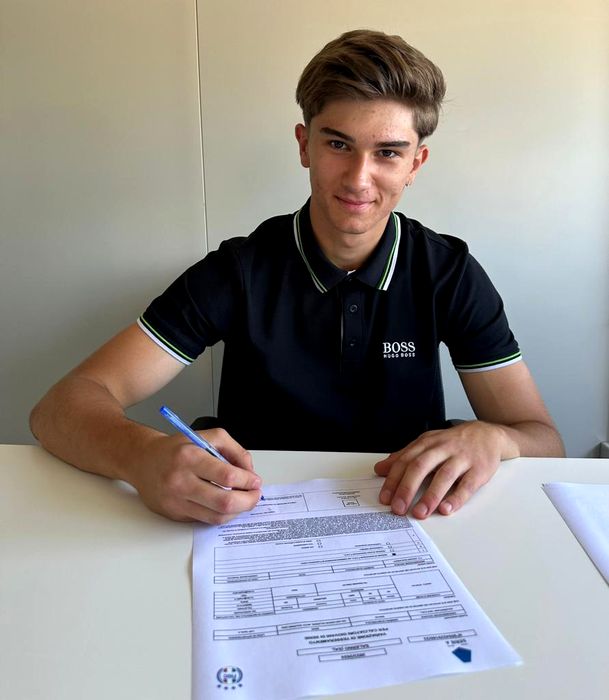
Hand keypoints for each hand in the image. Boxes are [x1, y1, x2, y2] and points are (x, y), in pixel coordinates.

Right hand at [131, 428, 261, 523]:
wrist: (142, 461)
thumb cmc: (176, 448)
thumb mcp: (207, 436)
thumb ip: (234, 450)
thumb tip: (249, 471)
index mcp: (190, 457)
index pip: (227, 475)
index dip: (248, 481)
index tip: (256, 481)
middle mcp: (181, 481)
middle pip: (224, 502)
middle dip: (248, 501)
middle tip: (255, 495)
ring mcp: (176, 501)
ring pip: (216, 516)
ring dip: (237, 511)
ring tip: (243, 501)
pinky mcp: (174, 514)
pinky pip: (204, 519)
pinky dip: (220, 514)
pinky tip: (225, 504)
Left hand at [374, 421, 514, 518]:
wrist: (488, 434)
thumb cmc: (453, 442)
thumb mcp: (426, 444)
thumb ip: (403, 456)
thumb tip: (380, 469)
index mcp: (427, 444)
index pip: (406, 461)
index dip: (394, 479)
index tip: (385, 498)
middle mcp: (443, 449)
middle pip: (421, 466)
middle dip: (407, 488)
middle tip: (398, 508)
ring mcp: (462, 458)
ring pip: (444, 476)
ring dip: (431, 496)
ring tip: (420, 513)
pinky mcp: (479, 470)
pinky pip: (467, 485)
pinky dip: (456, 498)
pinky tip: (446, 509)